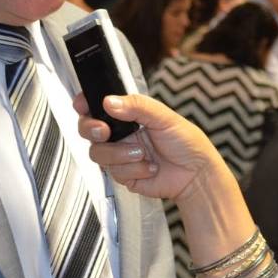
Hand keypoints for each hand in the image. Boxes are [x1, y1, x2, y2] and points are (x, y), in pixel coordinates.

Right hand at [74, 93, 223, 200]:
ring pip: (98, 153)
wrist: (196, 174)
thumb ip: (137, 106)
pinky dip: (134, 170)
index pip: (98, 106)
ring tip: (143, 153)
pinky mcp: (123, 175)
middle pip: (88, 129)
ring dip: (120, 154)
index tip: (82, 104)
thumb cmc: (185, 141)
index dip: (85, 104)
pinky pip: (114, 172)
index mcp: (128, 115)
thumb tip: (109, 101)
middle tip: (104, 131)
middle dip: (92, 129)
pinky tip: (150, 167)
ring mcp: (120, 155)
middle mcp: (120, 134)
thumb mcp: (164, 117)